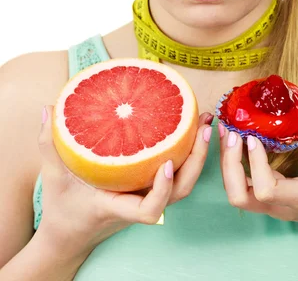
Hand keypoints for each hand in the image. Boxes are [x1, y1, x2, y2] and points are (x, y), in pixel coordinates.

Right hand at [37, 106, 212, 255]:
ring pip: (182, 184)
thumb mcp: (53, 177)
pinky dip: (187, 155)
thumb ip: (48, 145)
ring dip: (197, 156)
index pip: (148, 210)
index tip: (166, 165)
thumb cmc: (63, 208)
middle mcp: (138, 203)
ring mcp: (146, 196)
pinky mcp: (149, 188)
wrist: (70, 234)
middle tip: (203, 127)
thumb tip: (47, 109)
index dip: (162, 191)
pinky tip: (189, 129)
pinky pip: (175, 175)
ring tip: (203, 122)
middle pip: (178, 192)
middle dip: (196, 162)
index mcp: (118, 206)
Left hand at [219, 118, 297, 236]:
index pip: (265, 189)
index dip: (255, 163)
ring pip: (236, 192)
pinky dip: (234, 163)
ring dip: (227, 162)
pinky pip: (243, 185)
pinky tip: (237, 140)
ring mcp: (270, 207)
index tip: (254, 137)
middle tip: (232, 131)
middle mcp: (278, 207)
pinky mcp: (267, 201)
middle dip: (229, 162)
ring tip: (229, 131)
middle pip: (238, 195)